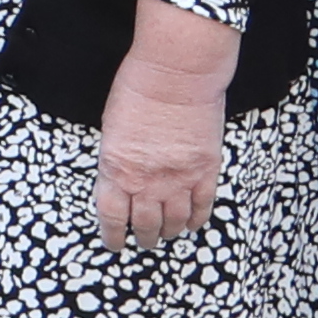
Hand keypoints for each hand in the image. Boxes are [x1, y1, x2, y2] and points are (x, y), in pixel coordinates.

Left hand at [92, 72, 231, 247]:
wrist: (176, 74)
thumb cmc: (138, 90)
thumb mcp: (111, 129)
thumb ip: (116, 160)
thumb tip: (121, 179)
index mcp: (116, 170)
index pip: (112, 217)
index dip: (113, 235)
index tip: (114, 242)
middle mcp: (147, 182)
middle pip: (145, 225)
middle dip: (143, 237)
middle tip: (144, 240)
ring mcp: (179, 179)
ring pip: (175, 221)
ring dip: (169, 231)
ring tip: (167, 234)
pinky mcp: (206, 171)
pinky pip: (203, 206)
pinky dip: (197, 219)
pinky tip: (192, 223)